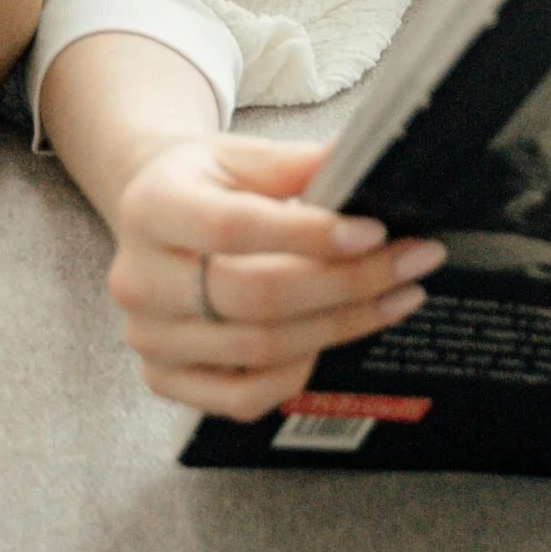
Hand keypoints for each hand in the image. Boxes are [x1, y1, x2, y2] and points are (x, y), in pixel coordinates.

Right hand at [106, 132, 444, 420]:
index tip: (375, 231)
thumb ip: (293, 164)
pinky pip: (243, 396)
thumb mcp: (237, 155)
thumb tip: (361, 160)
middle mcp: (138, 279)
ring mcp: (148, 338)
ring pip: (261, 348)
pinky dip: (297, 373)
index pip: (233, 229)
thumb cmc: (203, 183)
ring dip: (342, 325)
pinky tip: (334, 338)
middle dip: (346, 284)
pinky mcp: (163, 379)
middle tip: (412, 262)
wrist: (151, 219)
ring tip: (398, 296)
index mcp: (151, 208)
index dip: (309, 235)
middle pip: (256, 297)